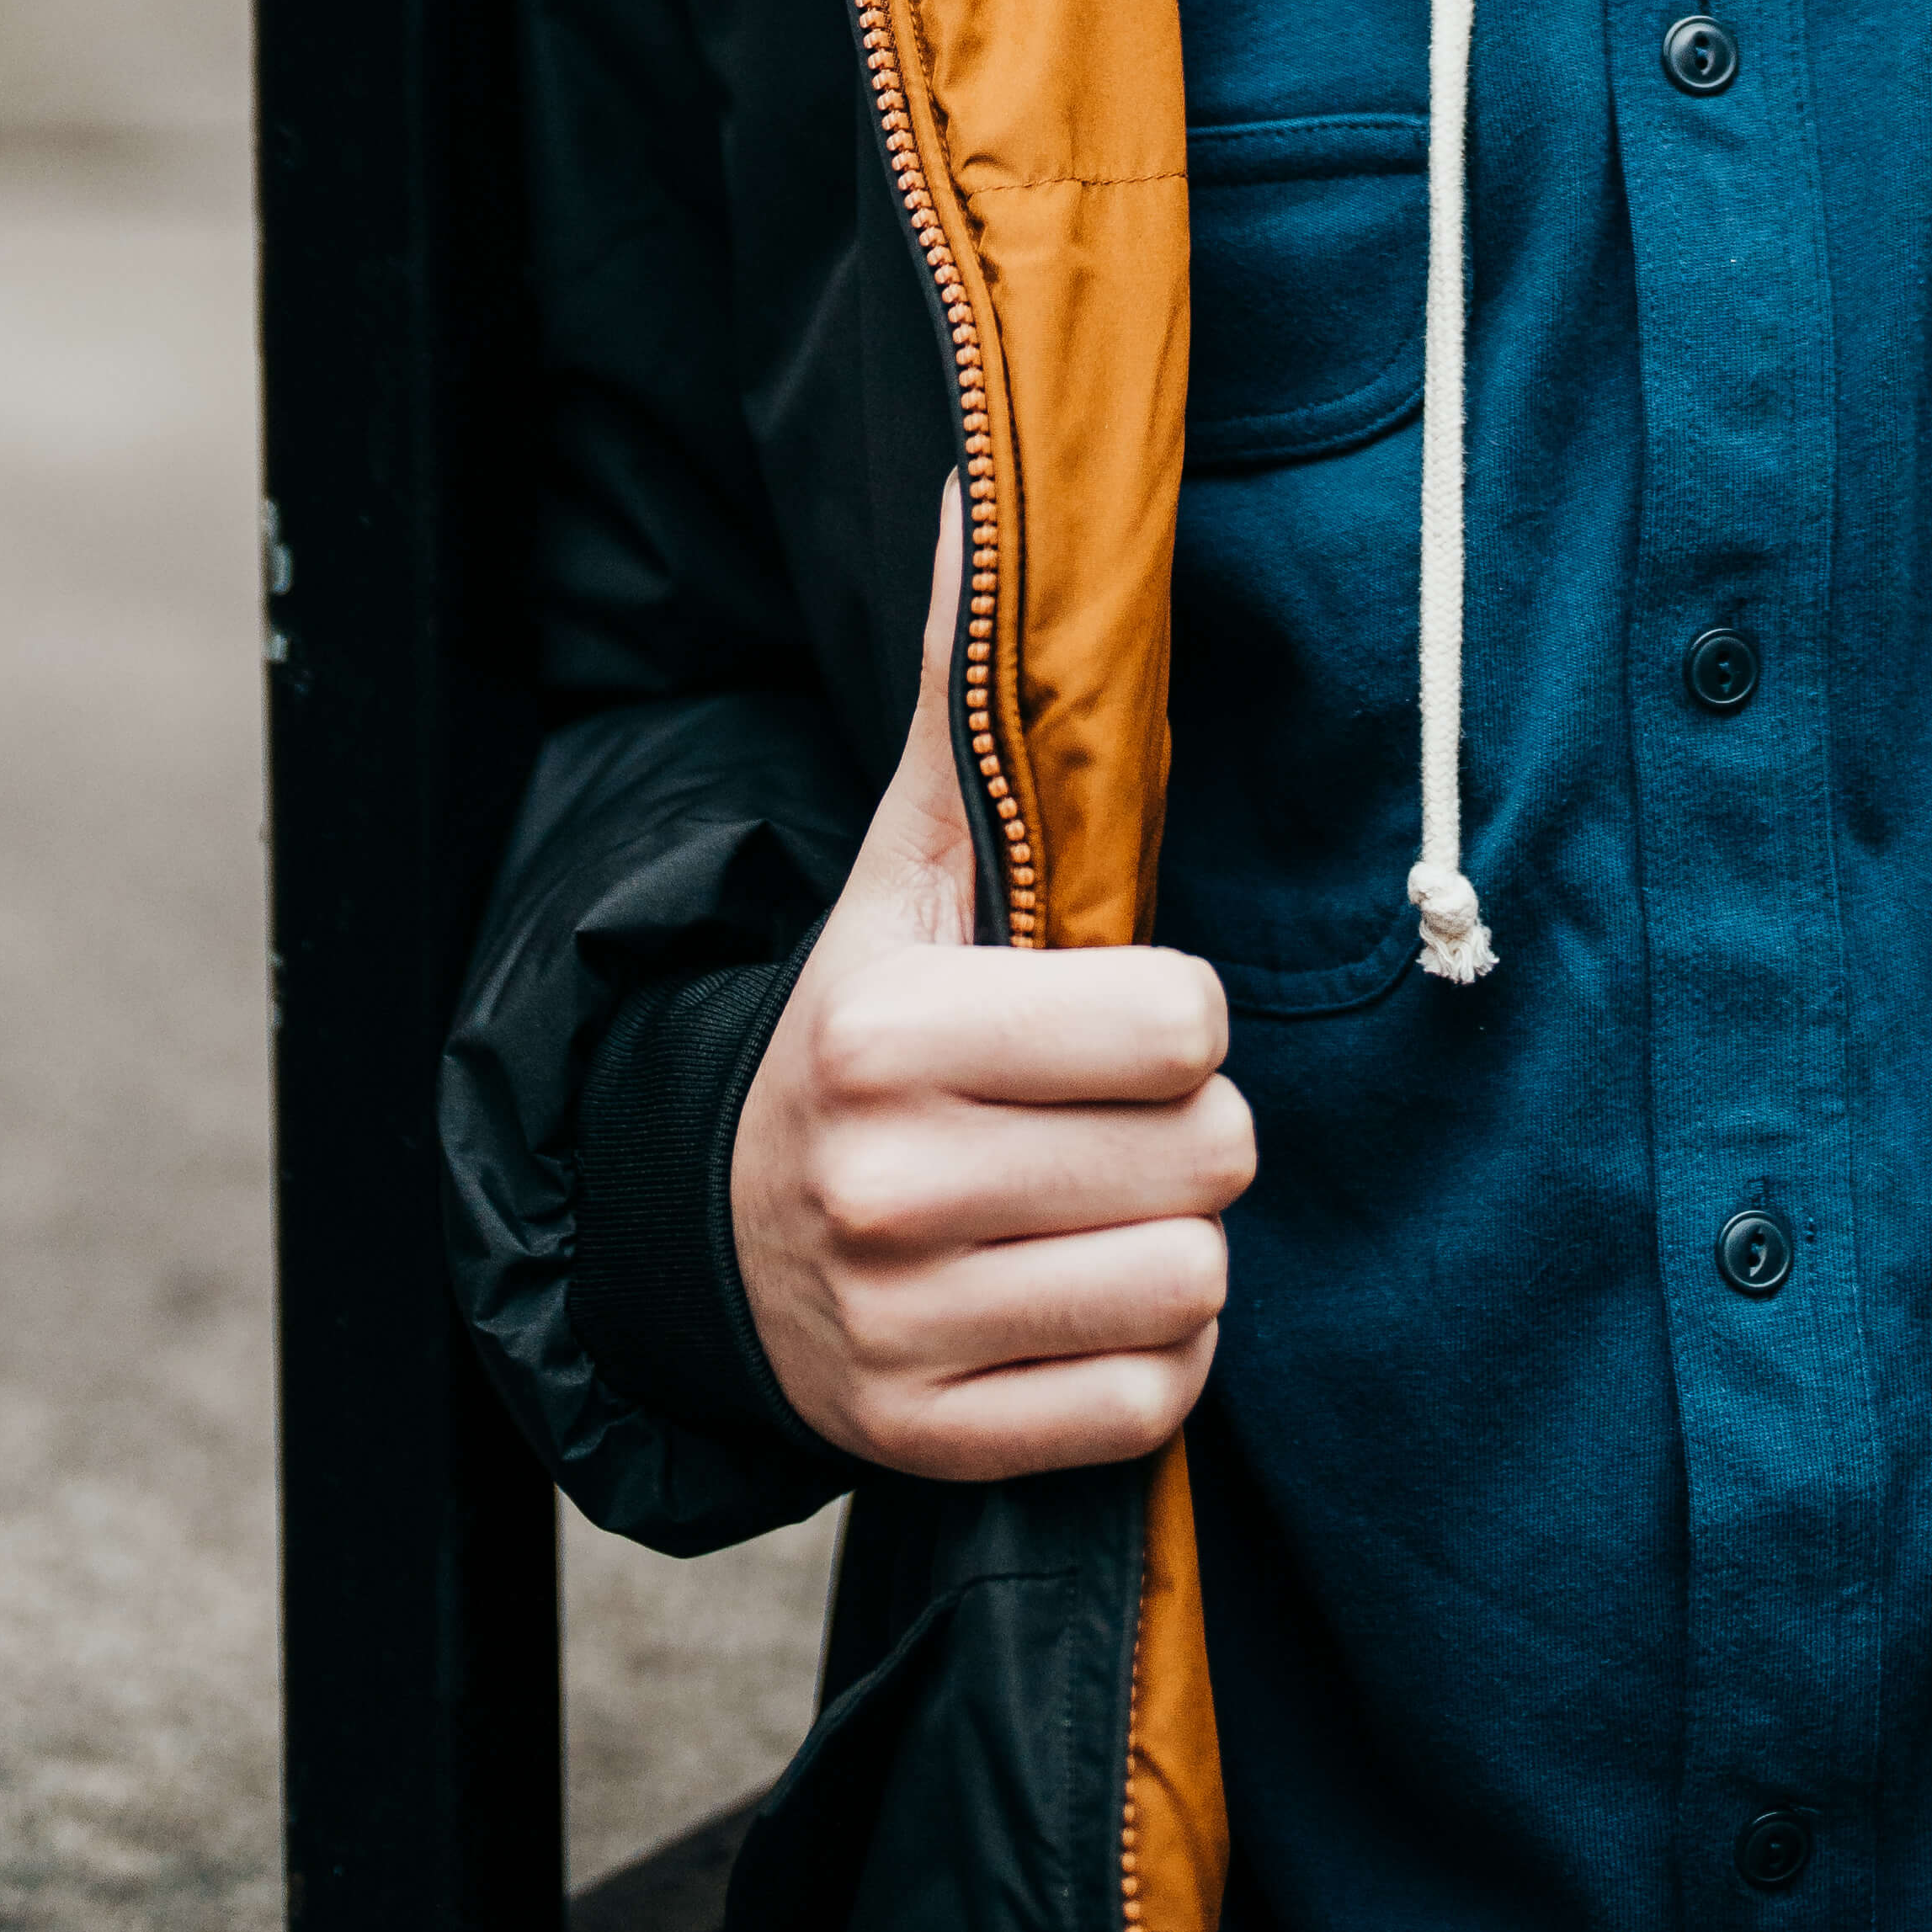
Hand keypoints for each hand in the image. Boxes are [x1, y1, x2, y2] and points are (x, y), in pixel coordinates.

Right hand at [731, 488, 1250, 1479]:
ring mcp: (906, 1334)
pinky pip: (1158, 1400)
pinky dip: (1145, 1354)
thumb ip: (968, 696)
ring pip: (1197, 1279)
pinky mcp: (936, 1447)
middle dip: (1187, 1127)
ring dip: (1171, 1242)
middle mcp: (884, 1190)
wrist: (717, 1239)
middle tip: (1107, 1114)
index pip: (1183, 1021)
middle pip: (1214, 1155)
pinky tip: (1071, 1294)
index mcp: (884, 1034)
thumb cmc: (865, 1025)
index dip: (1171, 1013)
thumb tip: (987, 484)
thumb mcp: (904, 868)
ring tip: (1088, 1203)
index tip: (1108, 1014)